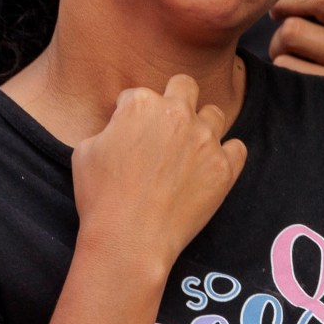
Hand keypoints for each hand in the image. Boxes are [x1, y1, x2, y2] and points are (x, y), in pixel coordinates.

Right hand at [72, 75, 245, 267]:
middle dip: (176, 97)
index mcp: (142, 104)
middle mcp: (179, 114)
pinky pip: (237, 148)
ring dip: (203, 125)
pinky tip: (211, 166)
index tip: (130, 131)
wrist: (130, 238)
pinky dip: (226, 155)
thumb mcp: (85, 150)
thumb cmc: (102, 197)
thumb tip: (123, 126)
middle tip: (167, 123)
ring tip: (190, 147)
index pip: (139, 95)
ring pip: (215, 114)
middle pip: (185, 86)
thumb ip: (111, 127)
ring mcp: (206, 140)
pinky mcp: (225, 167)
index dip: (131, 112)